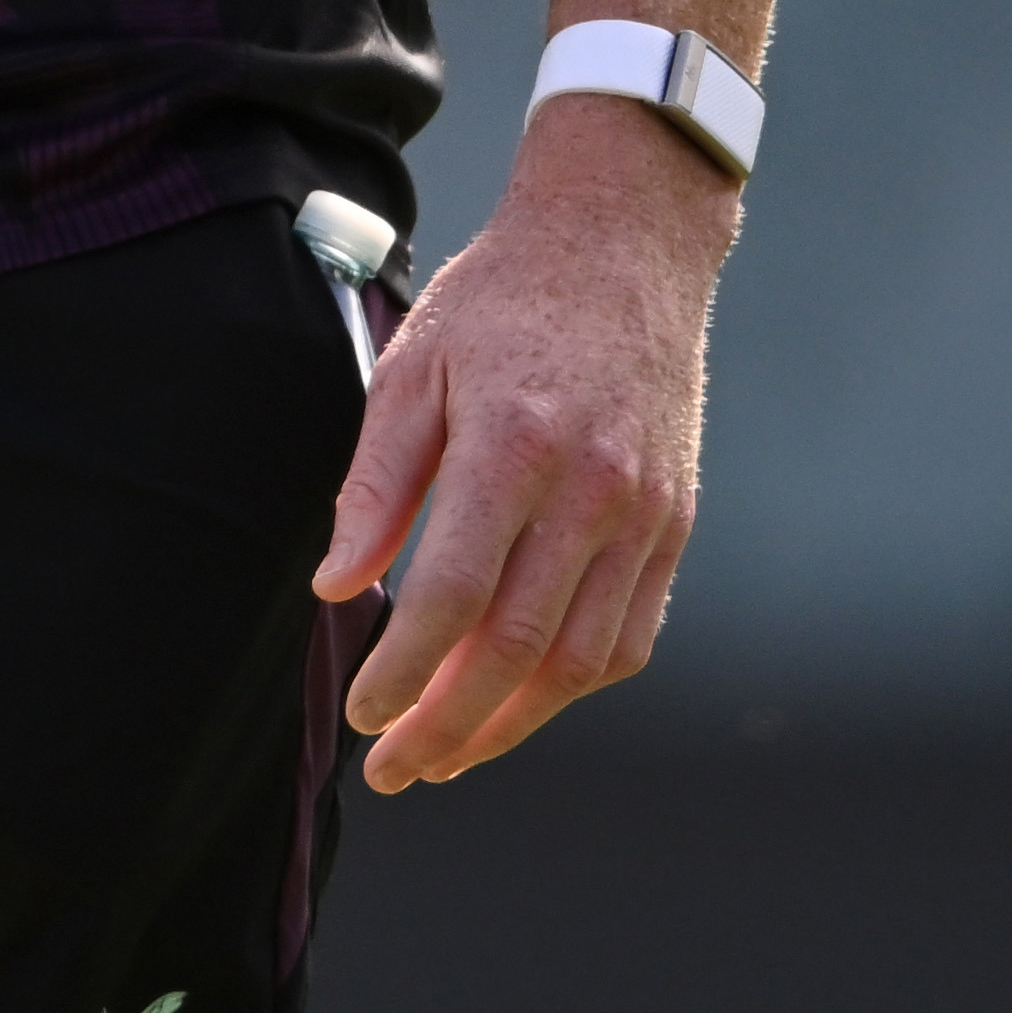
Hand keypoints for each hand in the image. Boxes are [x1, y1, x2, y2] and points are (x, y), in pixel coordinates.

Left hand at [311, 98, 734, 789]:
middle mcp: (591, 490)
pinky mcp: (675, 523)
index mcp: (513, 446)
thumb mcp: (414, 366)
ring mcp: (645, 513)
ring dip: (509, 723)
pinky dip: (574, 683)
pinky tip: (522, 701)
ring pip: (581, 661)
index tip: (363, 714)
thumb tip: (337, 585)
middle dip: (447, 725)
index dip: (402, 671)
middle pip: (517, 649)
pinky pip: (631, 636)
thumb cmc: (503, 300)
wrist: (623, 243)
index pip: (451, 596)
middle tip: (393, 769)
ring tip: (448, 755)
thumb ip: (376, 481)